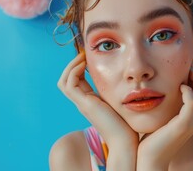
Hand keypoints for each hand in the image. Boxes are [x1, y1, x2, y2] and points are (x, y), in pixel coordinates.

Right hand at [57, 52, 138, 167]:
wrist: (125, 139)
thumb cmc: (127, 122)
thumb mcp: (121, 100)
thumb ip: (120, 90)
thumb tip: (129, 77)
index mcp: (91, 101)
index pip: (77, 80)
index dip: (80, 66)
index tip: (90, 55)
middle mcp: (83, 102)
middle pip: (66, 80)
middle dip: (73, 64)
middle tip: (84, 53)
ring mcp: (82, 104)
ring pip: (64, 82)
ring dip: (71, 66)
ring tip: (83, 56)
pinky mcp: (84, 104)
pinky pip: (69, 85)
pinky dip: (74, 72)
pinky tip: (85, 64)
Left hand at [137, 70, 192, 169]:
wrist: (150, 160)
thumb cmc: (154, 139)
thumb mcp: (166, 120)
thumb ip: (170, 108)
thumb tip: (164, 92)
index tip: (185, 75)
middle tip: (187, 73)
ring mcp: (191, 123)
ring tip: (184, 79)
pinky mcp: (182, 125)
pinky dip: (188, 92)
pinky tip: (179, 89)